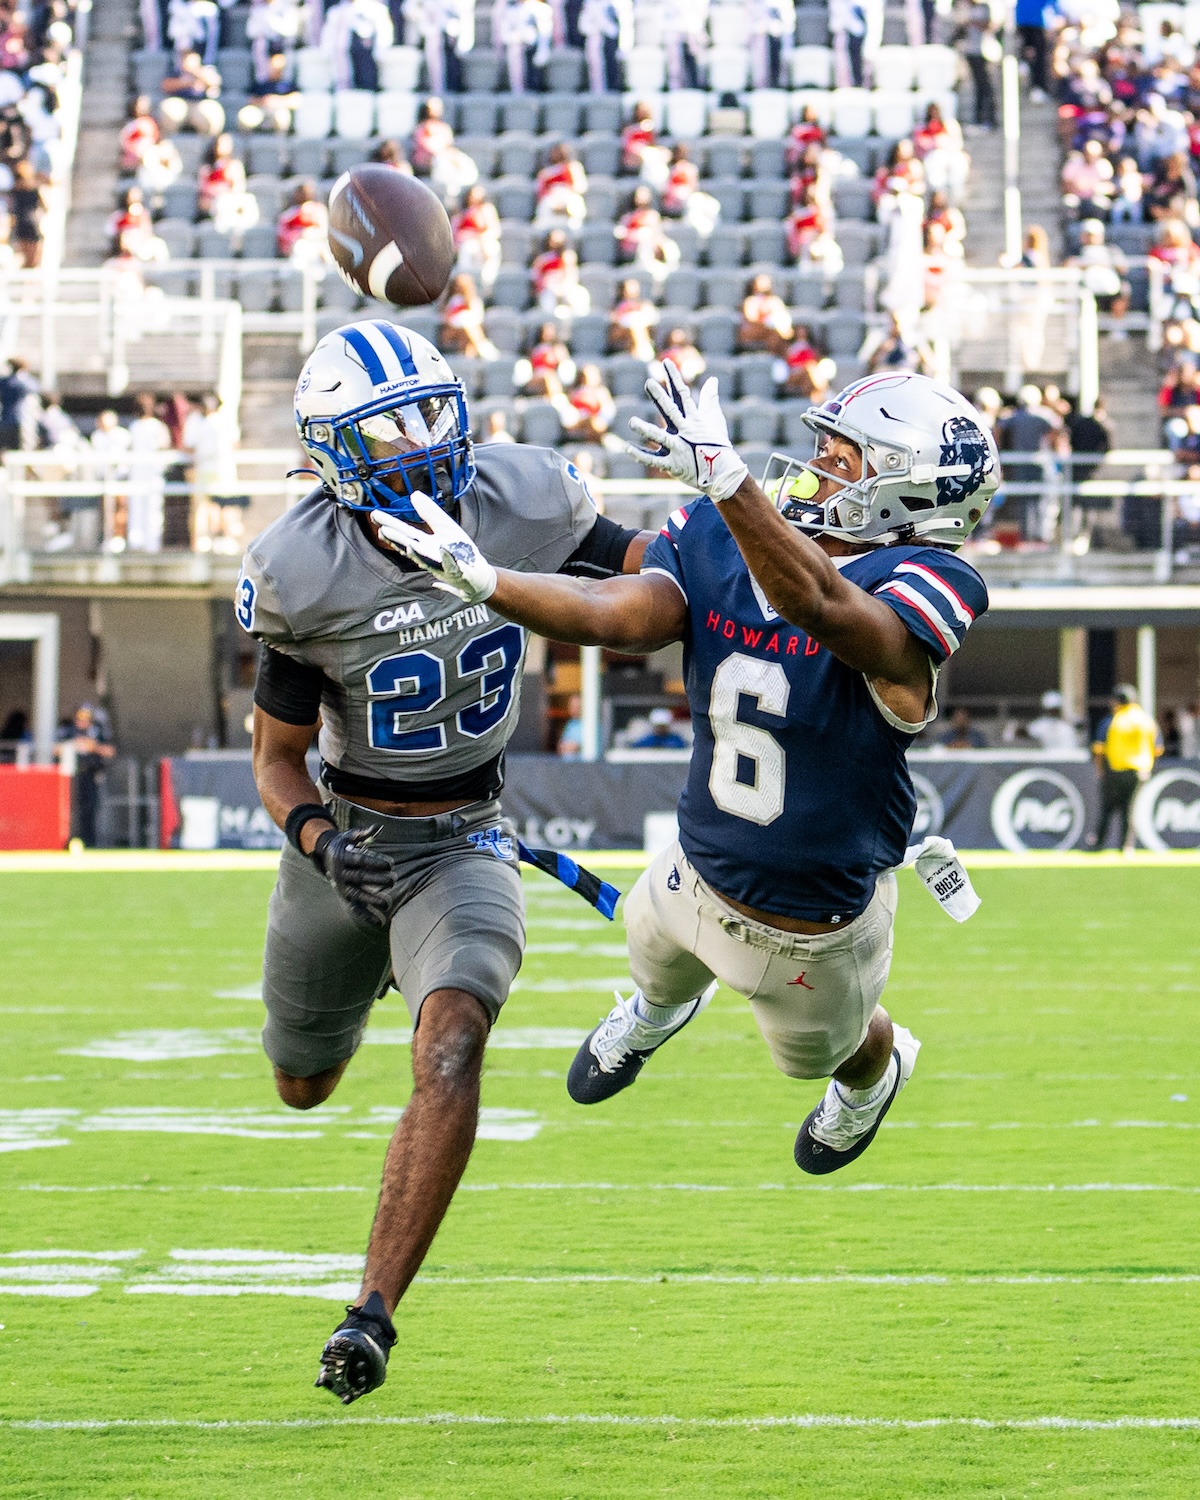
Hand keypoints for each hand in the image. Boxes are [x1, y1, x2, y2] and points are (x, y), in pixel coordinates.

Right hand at [311, 826, 394, 928]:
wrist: (324, 856)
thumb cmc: (343, 844)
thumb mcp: (349, 836)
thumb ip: (363, 833)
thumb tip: (377, 827)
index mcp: (342, 857)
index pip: (361, 861)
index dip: (375, 862)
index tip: (391, 864)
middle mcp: (341, 874)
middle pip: (360, 878)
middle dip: (377, 880)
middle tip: (394, 879)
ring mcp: (342, 887)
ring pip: (357, 895)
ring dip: (372, 900)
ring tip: (387, 904)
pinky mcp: (345, 896)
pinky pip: (356, 908)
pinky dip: (367, 915)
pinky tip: (380, 922)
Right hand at [370, 493, 496, 603]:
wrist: (479, 576)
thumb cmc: (460, 551)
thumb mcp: (445, 527)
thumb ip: (430, 513)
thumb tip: (414, 495)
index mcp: (425, 546)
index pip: (405, 534)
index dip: (391, 525)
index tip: (375, 516)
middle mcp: (429, 557)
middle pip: (411, 547)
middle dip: (398, 540)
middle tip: (383, 530)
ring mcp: (442, 567)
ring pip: (427, 561)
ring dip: (417, 553)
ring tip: (408, 544)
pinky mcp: (457, 573)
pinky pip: (452, 566)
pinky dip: (447, 559)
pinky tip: (444, 549)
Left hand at [623, 362, 748, 502]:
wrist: (722, 472)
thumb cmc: (717, 444)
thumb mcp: (714, 418)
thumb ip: (710, 398)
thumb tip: (713, 379)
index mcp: (693, 418)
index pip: (683, 394)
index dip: (674, 378)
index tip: (665, 363)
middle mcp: (685, 431)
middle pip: (671, 411)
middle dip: (660, 397)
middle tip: (649, 383)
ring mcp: (679, 448)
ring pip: (660, 437)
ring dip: (646, 430)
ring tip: (631, 422)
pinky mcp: (673, 464)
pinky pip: (654, 460)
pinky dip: (641, 455)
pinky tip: (627, 448)